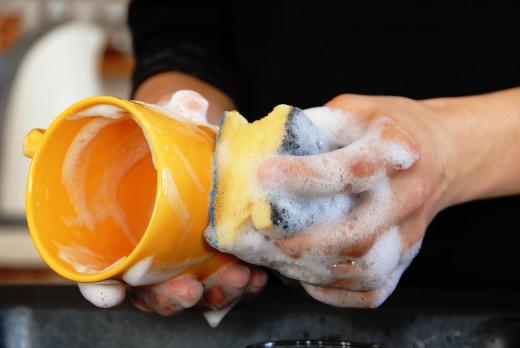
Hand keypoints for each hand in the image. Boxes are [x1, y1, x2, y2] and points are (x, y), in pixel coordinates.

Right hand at [78, 75, 267, 314]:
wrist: (194, 145)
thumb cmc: (165, 141)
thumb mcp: (164, 122)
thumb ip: (172, 113)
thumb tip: (189, 103)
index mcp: (120, 229)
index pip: (98, 269)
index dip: (100, 287)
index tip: (113, 294)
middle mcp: (148, 252)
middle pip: (148, 291)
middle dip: (169, 296)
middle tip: (190, 288)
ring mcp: (180, 259)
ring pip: (191, 290)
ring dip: (213, 293)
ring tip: (238, 278)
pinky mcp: (212, 259)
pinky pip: (224, 282)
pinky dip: (241, 284)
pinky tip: (258, 275)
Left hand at [256, 94, 456, 307]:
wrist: (443, 152)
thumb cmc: (389, 127)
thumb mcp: (355, 109)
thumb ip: (316, 126)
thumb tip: (265, 150)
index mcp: (394, 149)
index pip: (352, 169)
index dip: (304, 175)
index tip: (263, 175)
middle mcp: (406, 195)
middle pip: (359, 233)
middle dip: (305, 241)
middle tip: (265, 235)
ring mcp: (409, 231)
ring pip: (366, 269)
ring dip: (316, 271)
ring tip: (279, 260)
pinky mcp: (408, 254)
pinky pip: (376, 288)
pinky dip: (338, 293)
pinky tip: (309, 280)